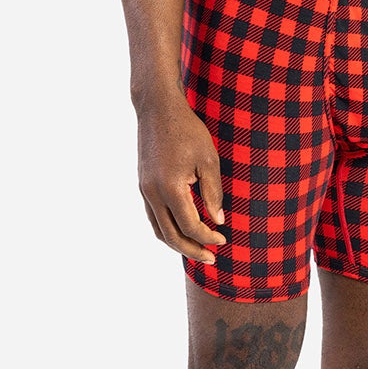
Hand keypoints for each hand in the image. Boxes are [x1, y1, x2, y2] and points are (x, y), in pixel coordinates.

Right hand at [137, 95, 226, 263]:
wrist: (157, 108)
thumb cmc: (187, 130)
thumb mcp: (208, 159)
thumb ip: (213, 192)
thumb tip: (218, 220)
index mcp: (170, 188)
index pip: (190, 226)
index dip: (208, 237)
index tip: (224, 240)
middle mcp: (152, 193)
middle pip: (171, 236)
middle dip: (192, 250)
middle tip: (212, 259)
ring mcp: (144, 190)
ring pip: (158, 229)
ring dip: (177, 244)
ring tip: (196, 251)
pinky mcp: (143, 185)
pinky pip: (153, 217)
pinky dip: (167, 229)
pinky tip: (182, 230)